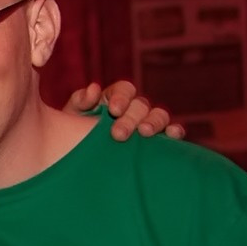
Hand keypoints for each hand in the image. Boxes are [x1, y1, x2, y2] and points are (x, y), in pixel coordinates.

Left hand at [66, 80, 184, 140]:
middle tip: (118, 134)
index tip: (113, 110)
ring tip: (144, 133)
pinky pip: (171, 133)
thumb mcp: (72, 115)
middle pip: (140, 106)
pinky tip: (173, 135)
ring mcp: (146, 124)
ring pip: (159, 116)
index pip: (125, 90)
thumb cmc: (72, 132)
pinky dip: (174, 131)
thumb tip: (94, 88)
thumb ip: (81, 100)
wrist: (76, 157)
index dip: (121, 97)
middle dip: (131, 118)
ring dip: (154, 123)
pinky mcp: (156, 141)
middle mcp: (133, 109)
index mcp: (114, 98)